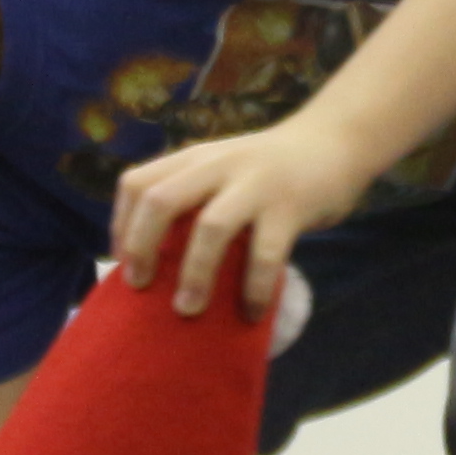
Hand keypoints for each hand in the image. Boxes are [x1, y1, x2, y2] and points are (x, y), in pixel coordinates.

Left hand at [109, 115, 372, 312]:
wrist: (334, 142)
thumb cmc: (271, 170)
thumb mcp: (224, 169)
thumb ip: (195, 197)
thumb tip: (159, 262)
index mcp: (194, 158)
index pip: (136, 182)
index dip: (121, 225)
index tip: (123, 264)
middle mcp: (218, 165)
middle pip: (160, 200)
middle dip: (142, 248)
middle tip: (140, 288)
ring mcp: (255, 183)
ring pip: (210, 227)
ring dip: (194, 274)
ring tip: (188, 311)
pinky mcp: (290, 205)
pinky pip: (266, 254)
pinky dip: (254, 288)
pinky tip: (252, 312)